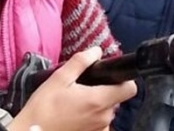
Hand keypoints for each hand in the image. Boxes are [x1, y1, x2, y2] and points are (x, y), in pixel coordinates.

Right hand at [8, 47, 136, 130]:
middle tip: (82, 87)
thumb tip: (97, 51)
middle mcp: (104, 117)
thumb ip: (81, 62)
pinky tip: (75, 114)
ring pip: (107, 110)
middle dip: (104, 90)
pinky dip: (91, 116)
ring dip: (97, 104)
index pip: (129, 89)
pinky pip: (99, 122)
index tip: (109, 75)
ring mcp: (99, 129)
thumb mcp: (60, 78)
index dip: (123, 79)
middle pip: (116, 98)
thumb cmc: (44, 106)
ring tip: (75, 101)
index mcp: (98, 100)